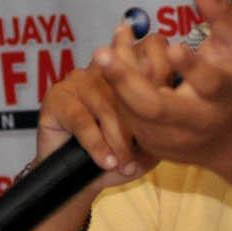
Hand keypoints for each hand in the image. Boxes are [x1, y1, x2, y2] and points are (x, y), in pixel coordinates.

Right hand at [35, 15, 177, 186]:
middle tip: (147, 150)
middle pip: (130, 85)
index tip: (170, 104)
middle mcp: (106, 70)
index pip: (152, 52)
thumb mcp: (151, 140)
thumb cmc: (122, 155)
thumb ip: (164, 119)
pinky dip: (98, 145)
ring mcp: (79, 80)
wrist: (81, 178)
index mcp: (133, 70)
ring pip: (108, 107)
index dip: (164, 71)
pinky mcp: (57, 96)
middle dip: (140, 123)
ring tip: (126, 164)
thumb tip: (175, 104)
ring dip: (119, 141)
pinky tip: (108, 162)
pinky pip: (83, 121)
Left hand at [93, 0, 231, 167]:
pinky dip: (116, 91)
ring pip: (133, 111)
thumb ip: (221, 16)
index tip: (172, 47)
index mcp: (223, 95)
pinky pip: (126, 117)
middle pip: (156, 107)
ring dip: (115, 81)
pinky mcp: (152, 146)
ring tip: (102, 52)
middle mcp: (198, 121)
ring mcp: (172, 138)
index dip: (190, 68)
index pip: (209, 83)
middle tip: (102, 54)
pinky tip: (109, 67)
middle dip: (127, 82)